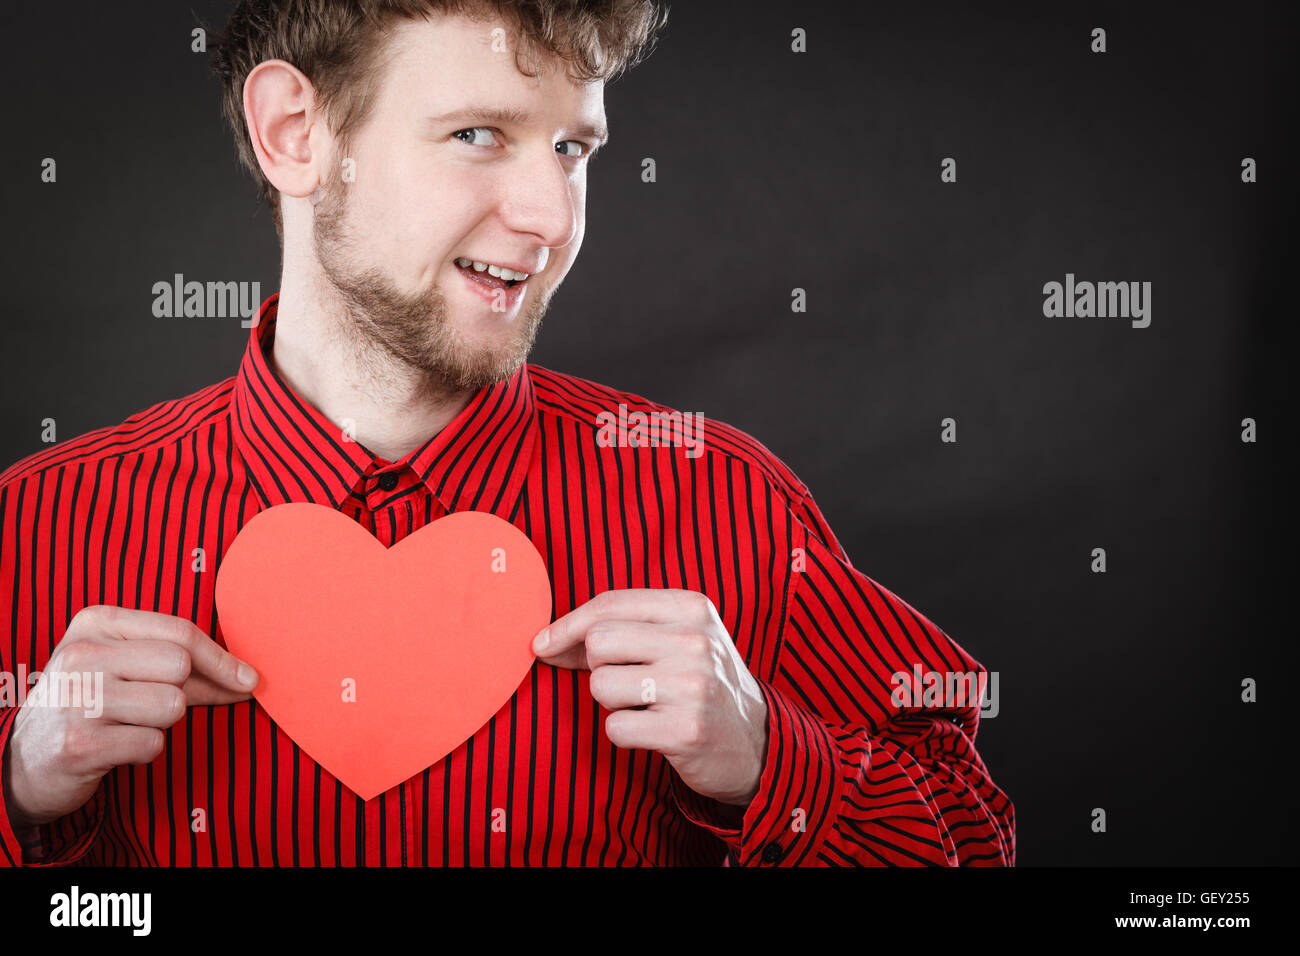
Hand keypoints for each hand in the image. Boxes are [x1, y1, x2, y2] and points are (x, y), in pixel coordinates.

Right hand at [2, 605, 257, 828]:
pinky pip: (153, 743)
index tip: (247, 679)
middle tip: (155, 704)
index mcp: (96, 623)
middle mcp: (82, 654)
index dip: (222, 659)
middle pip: (180, 666)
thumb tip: (248, 678)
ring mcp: (77, 698)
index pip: (181, 632)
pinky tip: (115, 747)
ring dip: (161, 723)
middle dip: (185, 691)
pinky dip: (144, 750)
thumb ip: (185, 667)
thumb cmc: (92, 705)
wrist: (27, 760)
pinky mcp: (79, 744)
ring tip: (127, 724)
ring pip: (172, 705)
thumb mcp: (126, 668)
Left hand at [533, 589, 767, 806]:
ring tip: (646, 705)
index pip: (609, 603)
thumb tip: (546, 640)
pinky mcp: (686, 730)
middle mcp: (695, 641)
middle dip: (597, 666)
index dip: (566, 625)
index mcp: (691, 607)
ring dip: (611, 702)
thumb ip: (623, 629)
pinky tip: (653, 731)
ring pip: (601, 685)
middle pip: (598, 642)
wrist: (756, 742)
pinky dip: (624, 733)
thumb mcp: (679, 638)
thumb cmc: (701, 683)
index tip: (543, 644)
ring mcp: (693, 685)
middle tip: (626, 680)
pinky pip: (615, 727)